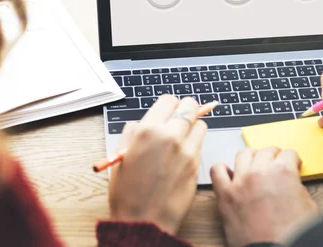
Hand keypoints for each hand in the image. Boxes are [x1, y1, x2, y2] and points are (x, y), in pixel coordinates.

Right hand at [108, 95, 207, 234]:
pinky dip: (195, 143)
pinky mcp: (197, 164)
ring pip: (201, 123)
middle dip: (185, 110)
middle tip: (179, 118)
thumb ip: (133, 133)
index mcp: (148, 131)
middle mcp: (170, 136)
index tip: (167, 111)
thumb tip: (142, 123)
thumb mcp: (120, 156)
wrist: (144, 221)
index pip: (169, 100)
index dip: (168, 105)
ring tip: (181, 138)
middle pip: (190, 106)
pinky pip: (201, 143)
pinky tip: (183, 154)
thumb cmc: (127, 192)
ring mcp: (187, 150)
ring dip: (193, 126)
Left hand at [210, 147, 316, 246]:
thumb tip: (291, 183)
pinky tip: (230, 174)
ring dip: (251, 157)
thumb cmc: (291, 234)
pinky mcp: (225, 194)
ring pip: (243, 154)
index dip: (292, 160)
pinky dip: (223, 169)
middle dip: (274, 156)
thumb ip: (298, 187)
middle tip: (275, 164)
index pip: (289, 153)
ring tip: (254, 165)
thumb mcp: (308, 206)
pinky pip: (217, 171)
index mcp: (283, 172)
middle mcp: (260, 171)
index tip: (291, 164)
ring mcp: (240, 181)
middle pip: (266, 151)